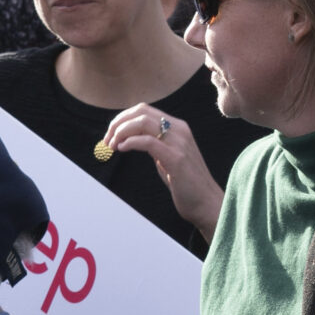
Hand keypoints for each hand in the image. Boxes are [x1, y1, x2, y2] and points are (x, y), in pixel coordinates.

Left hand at [103, 104, 222, 238]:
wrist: (207, 203)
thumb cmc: (187, 184)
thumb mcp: (169, 157)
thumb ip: (156, 146)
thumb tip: (132, 140)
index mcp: (178, 128)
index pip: (145, 110)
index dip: (123, 119)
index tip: (111, 135)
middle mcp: (180, 130)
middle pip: (141, 111)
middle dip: (118, 123)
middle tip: (107, 140)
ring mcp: (179, 143)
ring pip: (143, 122)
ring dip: (121, 132)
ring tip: (112, 146)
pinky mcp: (176, 158)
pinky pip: (148, 141)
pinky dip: (130, 142)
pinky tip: (122, 149)